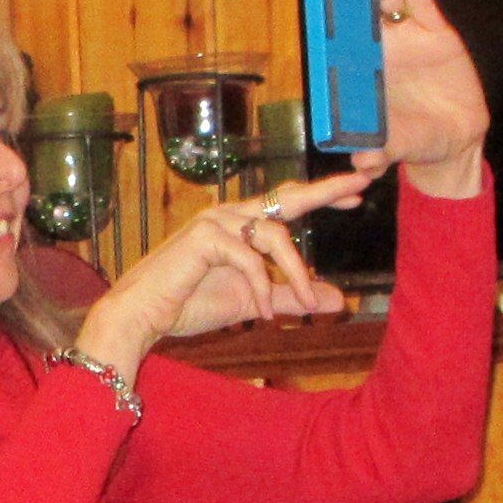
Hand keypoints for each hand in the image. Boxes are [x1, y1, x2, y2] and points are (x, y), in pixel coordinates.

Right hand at [74, 168, 379, 382]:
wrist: (142, 317)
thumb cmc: (189, 305)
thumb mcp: (252, 301)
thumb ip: (289, 298)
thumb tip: (337, 300)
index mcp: (238, 225)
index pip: (286, 203)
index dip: (322, 196)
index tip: (357, 194)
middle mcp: (229, 215)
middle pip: (287, 198)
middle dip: (325, 192)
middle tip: (360, 185)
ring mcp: (215, 222)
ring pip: (275, 236)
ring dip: (295, 273)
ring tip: (305, 305)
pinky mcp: (205, 238)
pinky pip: (250, 260)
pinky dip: (260, 290)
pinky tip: (259, 316)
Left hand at [347, 0, 488, 199]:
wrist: (454, 142)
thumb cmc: (414, 142)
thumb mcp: (396, 148)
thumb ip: (380, 152)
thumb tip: (363, 163)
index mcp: (361, 70)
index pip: (340, 33)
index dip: (328, 7)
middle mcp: (381, 49)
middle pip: (361, 7)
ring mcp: (409, 39)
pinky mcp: (438, 36)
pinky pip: (421, 3)